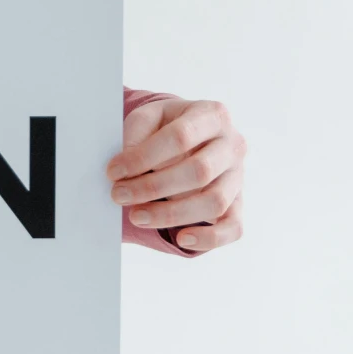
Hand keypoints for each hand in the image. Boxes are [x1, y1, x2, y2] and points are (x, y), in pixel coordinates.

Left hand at [107, 97, 245, 253]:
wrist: (192, 138)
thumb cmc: (167, 128)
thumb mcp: (149, 118)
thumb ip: (137, 135)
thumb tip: (125, 169)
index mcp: (212, 115)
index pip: (180, 136)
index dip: (144, 157)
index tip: (113, 171)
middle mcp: (233, 144)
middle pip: (199, 171)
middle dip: (153, 187)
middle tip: (119, 195)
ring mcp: (238, 176)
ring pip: (214, 202)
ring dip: (171, 214)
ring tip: (137, 216)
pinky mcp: (238, 203)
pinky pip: (233, 227)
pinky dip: (208, 237)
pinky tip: (181, 238)